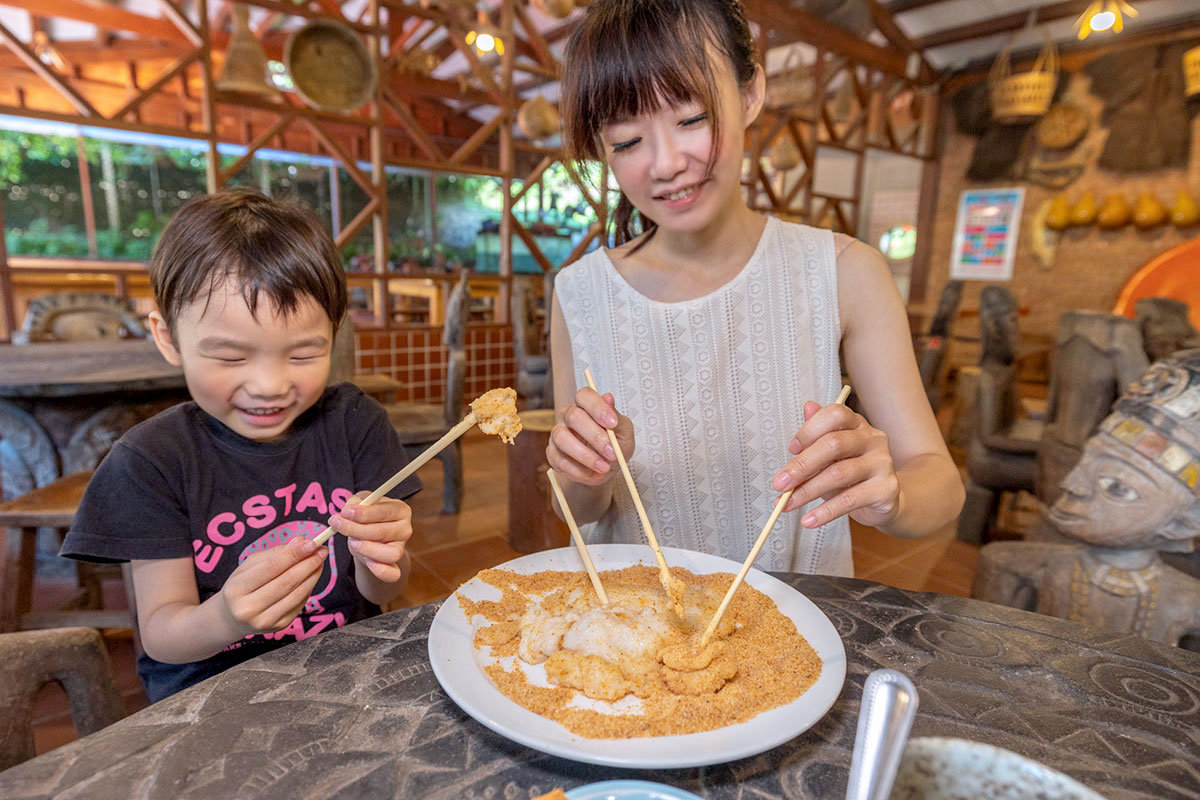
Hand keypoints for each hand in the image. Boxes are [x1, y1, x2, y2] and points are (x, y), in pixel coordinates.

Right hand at [220, 537, 328, 634]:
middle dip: (308, 563)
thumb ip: (275, 553)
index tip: (311, 543)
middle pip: (287, 582)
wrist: (232, 618)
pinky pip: (299, 604)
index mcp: (237, 589)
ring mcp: (264, 621)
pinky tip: (311, 576)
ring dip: (313, 575)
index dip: (294, 554)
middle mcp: (248, 609)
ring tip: (320, 561)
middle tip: (322, 550)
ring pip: (297, 594)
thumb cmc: (242, 586)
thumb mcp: (250, 565)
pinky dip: (308, 588)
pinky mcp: (278, 627)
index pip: (271, 568)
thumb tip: (300, 541)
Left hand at [329, 491, 412, 582]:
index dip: (363, 513)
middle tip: (337, 524)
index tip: (345, 512)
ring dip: (367, 549)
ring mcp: (401, 549)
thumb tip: (349, 510)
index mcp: (400, 510)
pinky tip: (367, 562)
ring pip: (390, 554)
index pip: (384, 511)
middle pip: (382, 532)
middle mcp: (405, 529)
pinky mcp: (395, 566)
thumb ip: (356, 502)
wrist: (370, 538)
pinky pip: (392, 574)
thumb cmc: (367, 517)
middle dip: (355, 529)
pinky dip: (380, 571)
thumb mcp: (361, 503)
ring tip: (352, 541)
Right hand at [547, 387, 635, 485]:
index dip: (597, 407)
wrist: (607, 469)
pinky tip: (593, 474)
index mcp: (586, 406)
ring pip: (562, 438)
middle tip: (612, 453)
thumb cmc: (616, 446)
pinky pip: (560, 461)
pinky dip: (579, 471)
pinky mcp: (552, 453)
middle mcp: (568, 416)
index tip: (613, 424)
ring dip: (586, 456)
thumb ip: (617, 418)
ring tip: (604, 468)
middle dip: (595, 436)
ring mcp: (557, 434)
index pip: (584, 395)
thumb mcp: (624, 433)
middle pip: (573, 416)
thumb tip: (608, 398)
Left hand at [771, 400, 900, 528]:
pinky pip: (850, 500)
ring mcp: (882, 463)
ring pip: (838, 474)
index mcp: (857, 425)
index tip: (791, 449)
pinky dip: (825, 511)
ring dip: (807, 491)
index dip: (809, 430)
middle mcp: (873, 439)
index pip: (834, 415)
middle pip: (834, 444)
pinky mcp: (886, 489)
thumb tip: (807, 407)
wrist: (886, 500)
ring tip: (788, 504)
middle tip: (780, 483)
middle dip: (802, 465)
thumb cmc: (853, 474)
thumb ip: (817, 436)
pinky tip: (809, 519)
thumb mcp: (831, 455)